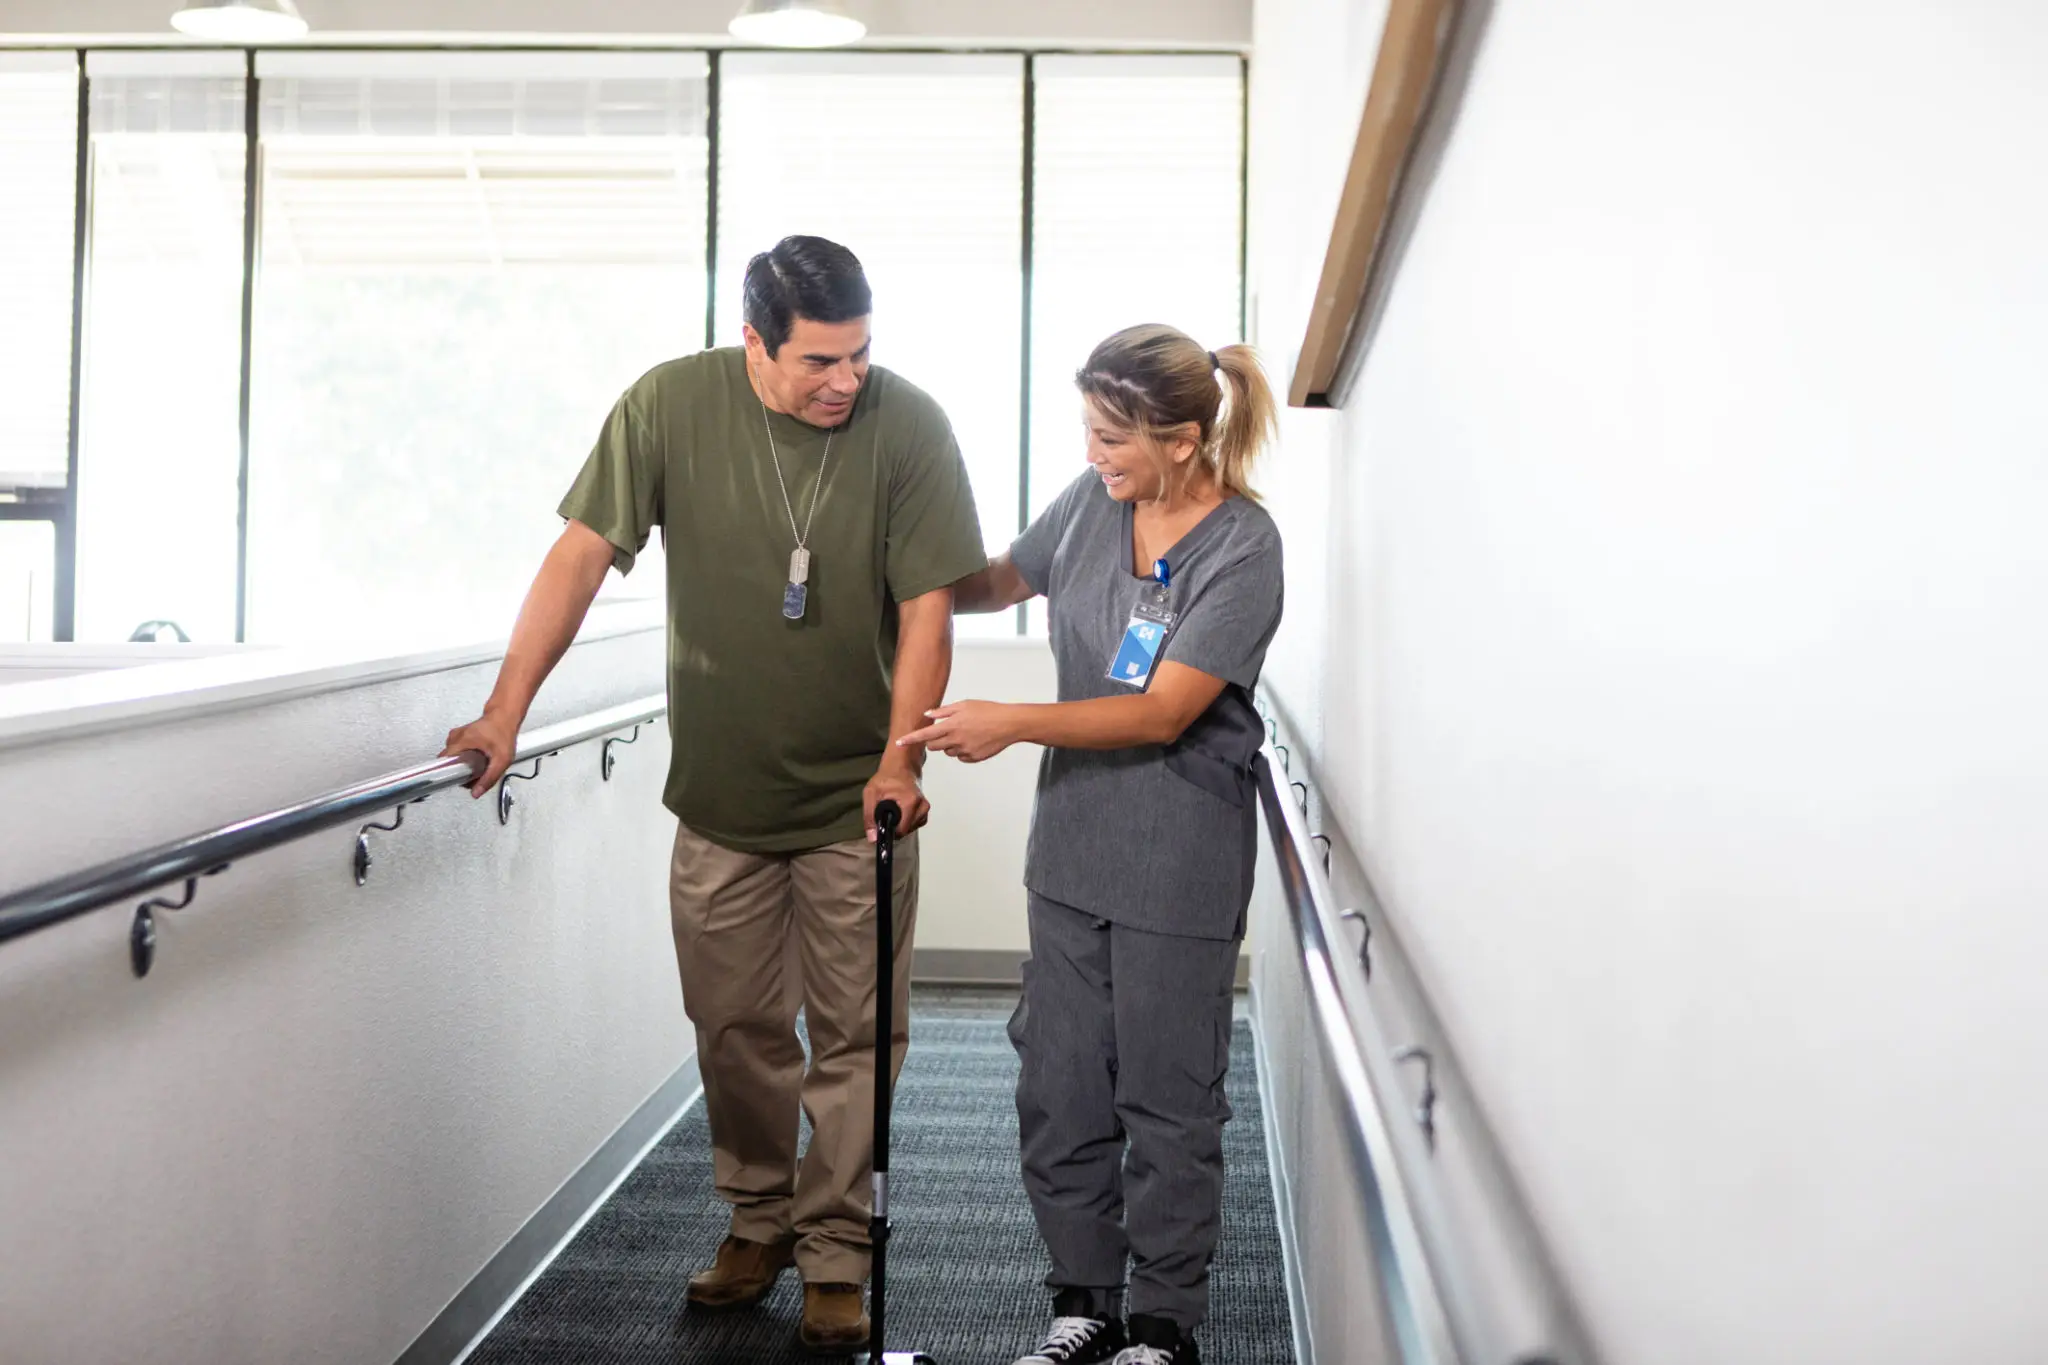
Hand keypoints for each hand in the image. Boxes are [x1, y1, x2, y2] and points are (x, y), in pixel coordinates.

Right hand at [441, 707, 520, 796]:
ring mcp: (456, 735)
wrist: (505, 717)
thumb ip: (489, 778)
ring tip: (477, 764)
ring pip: (452, 757)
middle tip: (473, 772)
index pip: (442, 762)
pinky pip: (456, 751)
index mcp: (461, 740)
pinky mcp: (459, 736)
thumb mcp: (501, 760)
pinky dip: (464, 757)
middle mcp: (455, 737)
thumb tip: (476, 792)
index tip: (455, 780)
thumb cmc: (503, 733)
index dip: (448, 774)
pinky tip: (475, 758)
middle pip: (447, 761)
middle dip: (458, 771)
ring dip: (462, 764)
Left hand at [864, 762, 929, 842]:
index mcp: (911, 802)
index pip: (901, 830)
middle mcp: (922, 806)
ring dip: (900, 824)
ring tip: (892, 810)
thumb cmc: (886, 777)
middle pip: (906, 830)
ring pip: (911, 828)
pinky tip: (899, 812)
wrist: (901, 766)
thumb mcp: (871, 794)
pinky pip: (915, 824)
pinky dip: (906, 821)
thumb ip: (870, 816)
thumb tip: (873, 838)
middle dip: (894, 826)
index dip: (889, 831)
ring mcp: (925, 808)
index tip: (882, 823)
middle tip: (885, 812)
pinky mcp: (925, 810)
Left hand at [897, 701, 1016, 764]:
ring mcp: (964, 750)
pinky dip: (962, 751)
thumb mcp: (965, 705)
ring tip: (965, 733)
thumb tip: (928, 715)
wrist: (1009, 724)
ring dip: (949, 745)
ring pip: (947, 752)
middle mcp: (956, 740)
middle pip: (933, 747)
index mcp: (951, 725)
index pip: (924, 734)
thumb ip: (944, 711)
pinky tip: (973, 741)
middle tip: (944, 731)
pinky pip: (960, 757)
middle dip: (934, 741)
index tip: (899, 743)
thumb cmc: (988, 711)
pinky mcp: (973, 758)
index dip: (910, 739)